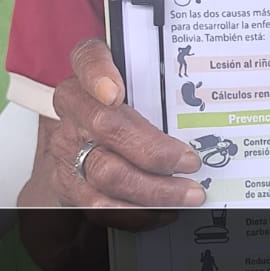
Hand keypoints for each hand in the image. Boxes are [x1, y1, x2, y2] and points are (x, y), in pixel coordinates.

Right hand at [18, 39, 205, 266]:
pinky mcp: (66, 183)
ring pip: (104, 171)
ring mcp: (66, 147)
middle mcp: (73, 107)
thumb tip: (203, 100)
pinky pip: (99, 204)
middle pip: (106, 125)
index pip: (88, 59)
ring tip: (187, 194)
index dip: (98, 74)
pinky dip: (136, 212)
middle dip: (154, 151)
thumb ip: (160, 82)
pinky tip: (163, 211)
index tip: (114, 93)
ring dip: (151, 189)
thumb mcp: (139, 83)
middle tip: (190, 162)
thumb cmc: (124, 106)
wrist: (81, 138)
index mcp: (89, 72)